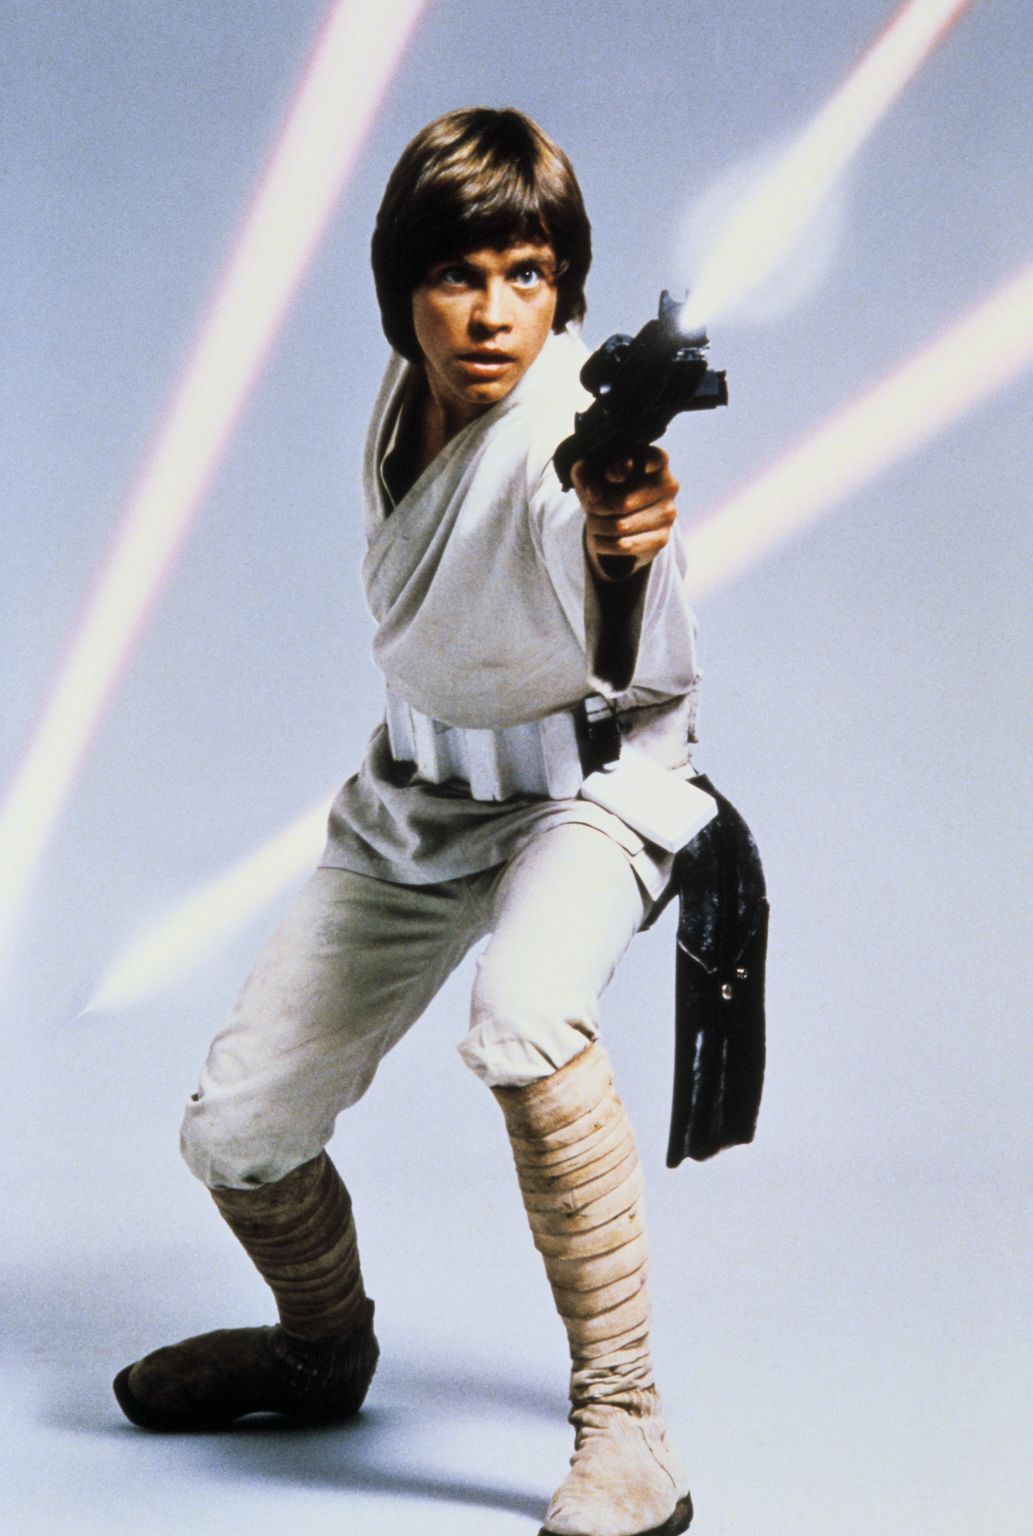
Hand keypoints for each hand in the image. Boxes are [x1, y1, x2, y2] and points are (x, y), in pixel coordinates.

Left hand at [572, 448, 678, 581]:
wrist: (618, 512)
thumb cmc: (603, 482)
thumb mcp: (588, 471)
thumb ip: (586, 473)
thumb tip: (595, 494)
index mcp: (656, 460)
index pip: (654, 459)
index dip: (628, 468)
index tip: (608, 474)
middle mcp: (669, 484)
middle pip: (622, 503)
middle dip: (597, 508)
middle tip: (589, 507)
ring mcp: (668, 513)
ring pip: (620, 526)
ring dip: (597, 526)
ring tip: (593, 521)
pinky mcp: (662, 538)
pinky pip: (622, 545)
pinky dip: (602, 543)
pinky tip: (599, 537)